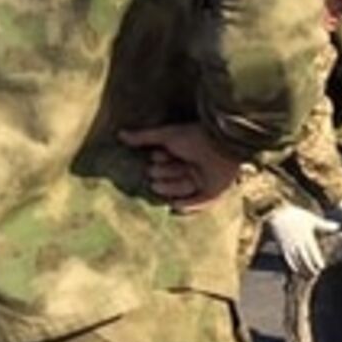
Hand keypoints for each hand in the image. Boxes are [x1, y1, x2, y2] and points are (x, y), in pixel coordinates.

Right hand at [118, 123, 240, 212]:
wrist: (221, 145)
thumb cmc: (195, 137)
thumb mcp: (166, 136)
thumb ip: (144, 137)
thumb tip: (120, 135)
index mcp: (185, 152)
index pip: (168, 161)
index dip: (160, 160)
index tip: (155, 156)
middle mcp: (195, 166)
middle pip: (174, 175)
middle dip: (162, 174)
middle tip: (152, 172)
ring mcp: (205, 179)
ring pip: (183, 188)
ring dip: (170, 187)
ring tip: (156, 185)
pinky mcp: (215, 191)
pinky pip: (201, 202)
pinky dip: (189, 205)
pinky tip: (174, 206)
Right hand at [265, 205, 338, 276]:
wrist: (279, 213)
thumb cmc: (298, 216)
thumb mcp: (312, 219)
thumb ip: (325, 225)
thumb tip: (338, 226)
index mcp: (306, 236)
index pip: (312, 251)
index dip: (316, 260)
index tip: (322, 267)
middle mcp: (298, 242)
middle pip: (304, 258)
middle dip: (310, 267)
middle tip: (316, 274)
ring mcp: (289, 245)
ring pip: (296, 260)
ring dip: (302, 269)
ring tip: (308, 277)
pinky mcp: (282, 246)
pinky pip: (287, 258)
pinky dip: (292, 265)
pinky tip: (297, 271)